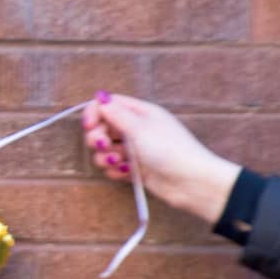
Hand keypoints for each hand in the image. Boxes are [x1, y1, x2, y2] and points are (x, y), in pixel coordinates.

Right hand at [81, 92, 240, 222]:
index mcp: (140, 113)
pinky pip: (113, 168)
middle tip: (105, 146)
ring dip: (105, 157)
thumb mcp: (140, 128)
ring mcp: (134, 150)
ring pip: (104, 150)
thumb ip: (116, 113)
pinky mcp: (134, 169)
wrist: (190, 182)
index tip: (89, 126)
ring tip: (121, 162)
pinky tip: (127, 173)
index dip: (94, 113)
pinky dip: (115, 171)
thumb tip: (100, 96)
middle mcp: (135, 129)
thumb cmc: (170, 150)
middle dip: (97, 138)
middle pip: (102, 128)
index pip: (108, 105)